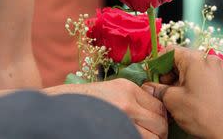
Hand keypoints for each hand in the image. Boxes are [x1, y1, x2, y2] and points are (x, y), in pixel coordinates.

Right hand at [47, 79, 167, 138]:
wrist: (61, 109)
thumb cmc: (85, 101)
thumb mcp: (110, 89)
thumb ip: (132, 97)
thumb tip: (153, 111)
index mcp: (127, 88)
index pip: (159, 106)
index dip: (160, 118)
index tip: (154, 124)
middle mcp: (127, 102)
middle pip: (160, 122)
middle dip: (159, 132)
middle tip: (151, 136)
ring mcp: (122, 119)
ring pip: (155, 137)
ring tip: (140, 137)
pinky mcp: (117, 133)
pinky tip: (129, 137)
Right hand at [146, 46, 222, 138]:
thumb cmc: (201, 114)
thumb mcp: (172, 100)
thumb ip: (157, 89)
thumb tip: (147, 86)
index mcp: (196, 58)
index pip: (169, 51)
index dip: (157, 63)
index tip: (151, 78)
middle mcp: (209, 59)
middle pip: (181, 59)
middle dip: (168, 73)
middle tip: (161, 90)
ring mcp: (218, 70)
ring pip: (191, 69)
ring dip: (179, 80)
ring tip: (173, 98)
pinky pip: (202, 76)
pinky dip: (191, 84)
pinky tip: (186, 99)